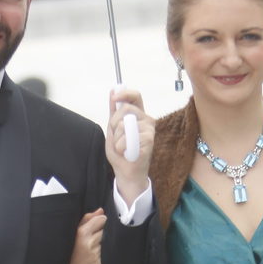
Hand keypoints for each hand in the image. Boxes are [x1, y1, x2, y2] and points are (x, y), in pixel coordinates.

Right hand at [65, 209, 105, 263]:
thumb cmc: (69, 251)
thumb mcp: (74, 233)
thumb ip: (87, 220)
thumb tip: (100, 210)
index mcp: (82, 233)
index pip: (100, 220)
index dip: (99, 223)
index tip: (95, 227)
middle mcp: (89, 243)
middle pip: (104, 231)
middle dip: (99, 235)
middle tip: (90, 241)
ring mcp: (95, 255)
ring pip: (106, 243)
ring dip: (101, 246)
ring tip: (90, 250)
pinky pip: (106, 255)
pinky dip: (102, 256)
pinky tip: (93, 258)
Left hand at [106, 87, 153, 203]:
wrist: (126, 172)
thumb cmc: (121, 152)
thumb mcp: (113, 130)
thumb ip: (113, 113)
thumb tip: (112, 91)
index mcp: (138, 115)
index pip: (135, 96)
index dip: (125, 93)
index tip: (114, 97)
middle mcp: (146, 120)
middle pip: (126, 109)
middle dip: (115, 123)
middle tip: (116, 137)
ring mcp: (149, 129)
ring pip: (125, 125)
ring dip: (118, 139)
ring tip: (123, 148)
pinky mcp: (150, 139)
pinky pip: (129, 138)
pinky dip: (122, 147)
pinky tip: (128, 153)